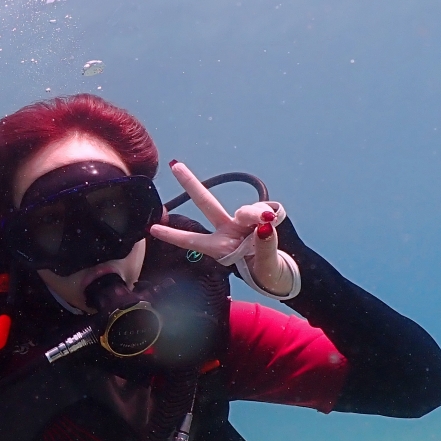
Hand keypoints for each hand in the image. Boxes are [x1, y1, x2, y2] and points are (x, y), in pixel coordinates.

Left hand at [149, 161, 294, 295]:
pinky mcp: (264, 215)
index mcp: (221, 248)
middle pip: (208, 204)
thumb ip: (265, 245)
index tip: (152, 229)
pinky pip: (265, 209)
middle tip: (176, 166)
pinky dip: (269, 214)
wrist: (288, 273)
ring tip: (267, 224)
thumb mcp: (266, 266)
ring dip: (254, 214)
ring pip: (246, 210)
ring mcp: (245, 222)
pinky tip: (273, 221)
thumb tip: (264, 224)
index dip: (173, 235)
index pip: (193, 240)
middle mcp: (229, 231)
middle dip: (192, 185)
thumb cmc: (269, 274)